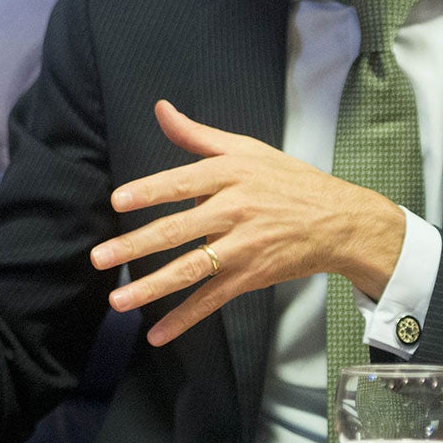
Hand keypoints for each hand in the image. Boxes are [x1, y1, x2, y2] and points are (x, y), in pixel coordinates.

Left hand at [92, 100, 405, 346]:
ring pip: (191, 269)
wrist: (343, 221)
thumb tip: (161, 109)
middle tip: (99, 258)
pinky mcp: (251, 276)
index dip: (149, 192)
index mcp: (229, 175)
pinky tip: (157, 334)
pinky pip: (212, 299)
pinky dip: (184, 319)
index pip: (182, 183)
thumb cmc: (288, 180)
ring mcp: (243, 248)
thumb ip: (197, 135)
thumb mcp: (246, 149)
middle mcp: (234, 211)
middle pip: (178, 230)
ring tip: (117, 300)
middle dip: (135, 246)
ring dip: (152, 287)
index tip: (117, 201)